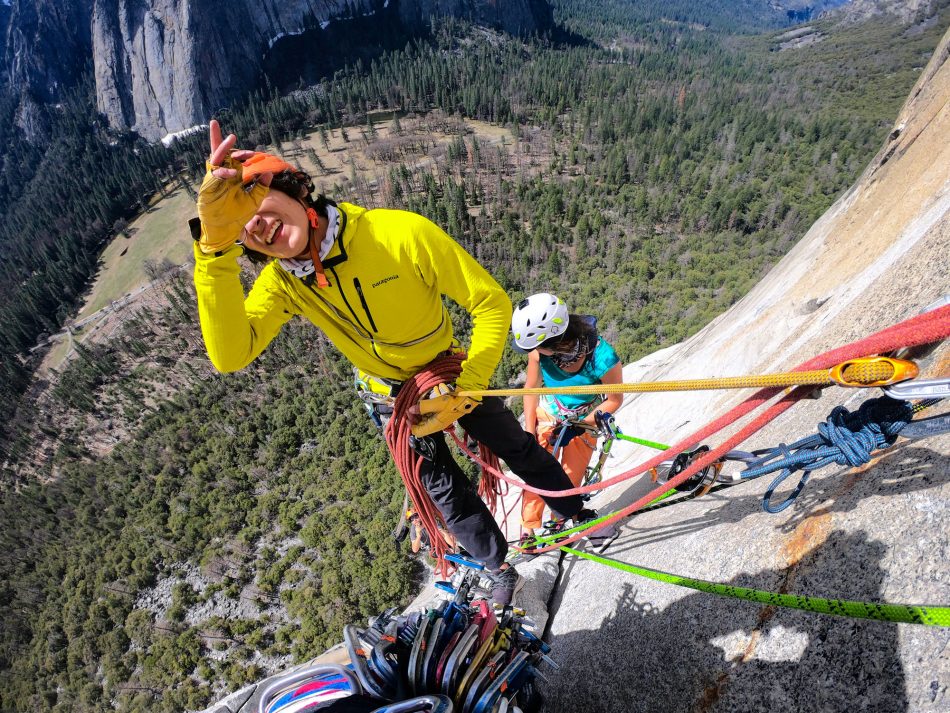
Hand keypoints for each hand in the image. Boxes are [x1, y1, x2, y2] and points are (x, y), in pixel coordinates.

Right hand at [195, 120, 271, 252]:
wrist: (225, 229)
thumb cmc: (237, 215)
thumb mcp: (253, 200)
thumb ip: (261, 187)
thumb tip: (270, 172)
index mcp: (230, 176)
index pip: (231, 158)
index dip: (237, 150)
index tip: (247, 148)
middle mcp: (220, 175)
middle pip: (217, 153)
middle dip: (216, 138)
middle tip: (215, 122)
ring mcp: (213, 180)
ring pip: (215, 160)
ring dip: (222, 148)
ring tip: (231, 139)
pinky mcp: (208, 188)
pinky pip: (214, 176)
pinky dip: (223, 173)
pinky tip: (233, 174)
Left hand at [409, 384, 478, 436]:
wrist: (467, 400)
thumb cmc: (453, 402)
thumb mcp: (437, 403)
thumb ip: (422, 407)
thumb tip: (411, 410)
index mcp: (434, 426)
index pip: (418, 432)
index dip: (411, 425)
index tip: (408, 415)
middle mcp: (435, 425)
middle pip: (420, 426)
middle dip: (414, 418)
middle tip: (410, 408)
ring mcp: (438, 420)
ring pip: (424, 421)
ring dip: (418, 414)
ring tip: (416, 404)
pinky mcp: (441, 415)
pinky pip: (429, 416)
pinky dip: (424, 411)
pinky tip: (423, 404)